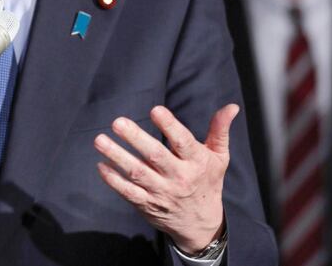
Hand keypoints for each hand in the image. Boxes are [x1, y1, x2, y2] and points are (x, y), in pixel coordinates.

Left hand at [93, 104, 237, 253]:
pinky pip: (128, 193)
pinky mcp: (147, 204)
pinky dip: (113, 180)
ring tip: (100, 140)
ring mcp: (161, 192)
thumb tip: (231, 106)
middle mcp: (178, 177)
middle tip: (117, 122)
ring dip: (117, 156)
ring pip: (137, 173)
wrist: (201, 225)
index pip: (183, 142)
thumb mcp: (218, 156)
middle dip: (135, 138)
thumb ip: (220, 130)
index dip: (169, 125)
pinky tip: (102, 164)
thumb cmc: (207, 182)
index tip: (155, 109)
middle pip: (155, 156)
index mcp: (196, 162)